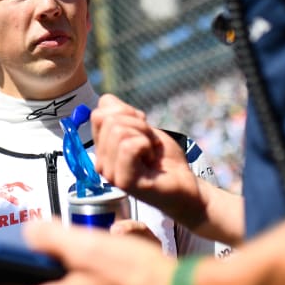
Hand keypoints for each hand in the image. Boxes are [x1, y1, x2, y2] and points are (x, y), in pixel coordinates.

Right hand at [91, 94, 205, 227]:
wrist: (185, 184)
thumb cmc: (164, 160)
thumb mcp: (143, 129)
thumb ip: (122, 114)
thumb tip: (105, 100)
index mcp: (102, 148)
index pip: (99, 113)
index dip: (126, 113)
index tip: (142, 130)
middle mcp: (101, 161)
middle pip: (108, 120)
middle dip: (137, 124)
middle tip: (149, 143)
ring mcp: (111, 173)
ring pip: (119, 131)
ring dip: (144, 136)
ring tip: (151, 152)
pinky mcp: (124, 181)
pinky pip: (129, 146)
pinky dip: (146, 146)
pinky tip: (151, 160)